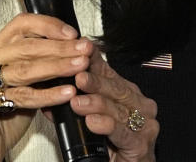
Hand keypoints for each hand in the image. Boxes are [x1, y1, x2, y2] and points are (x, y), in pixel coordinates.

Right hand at [0, 13, 92, 161]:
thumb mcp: (19, 87)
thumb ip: (36, 69)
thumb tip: (70, 55)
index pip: (20, 26)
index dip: (47, 26)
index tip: (72, 34)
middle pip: (25, 47)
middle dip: (60, 48)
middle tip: (84, 50)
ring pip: (25, 70)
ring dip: (58, 67)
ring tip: (80, 67)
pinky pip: (21, 95)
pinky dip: (47, 95)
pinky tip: (66, 93)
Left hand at [68, 45, 158, 161]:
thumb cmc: (108, 145)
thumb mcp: (89, 119)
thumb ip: (75, 104)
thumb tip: (51, 94)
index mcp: (126, 93)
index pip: (109, 72)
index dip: (94, 62)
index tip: (79, 51)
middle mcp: (138, 105)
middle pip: (116, 88)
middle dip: (95, 82)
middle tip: (78, 76)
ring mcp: (143, 125)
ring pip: (118, 110)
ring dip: (96, 103)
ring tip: (77, 101)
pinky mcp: (141, 145)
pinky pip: (122, 133)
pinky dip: (106, 126)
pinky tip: (93, 122)